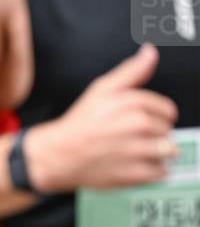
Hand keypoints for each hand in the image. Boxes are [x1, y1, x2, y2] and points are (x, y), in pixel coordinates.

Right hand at [26, 44, 177, 192]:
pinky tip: (133, 165)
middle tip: (130, 138)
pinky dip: (152, 171)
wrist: (58, 156)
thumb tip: (150, 52)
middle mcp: (138, 126)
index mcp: (133, 104)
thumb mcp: (102, 90)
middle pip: (168, 132)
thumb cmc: (79, 125)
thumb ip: (132, 71)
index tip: (137, 122)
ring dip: (155, 154)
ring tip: (133, 153)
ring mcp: (138, 152)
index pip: (168, 111)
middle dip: (153, 135)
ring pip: (167, 152)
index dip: (153, 116)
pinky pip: (161, 172)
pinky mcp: (135, 174)